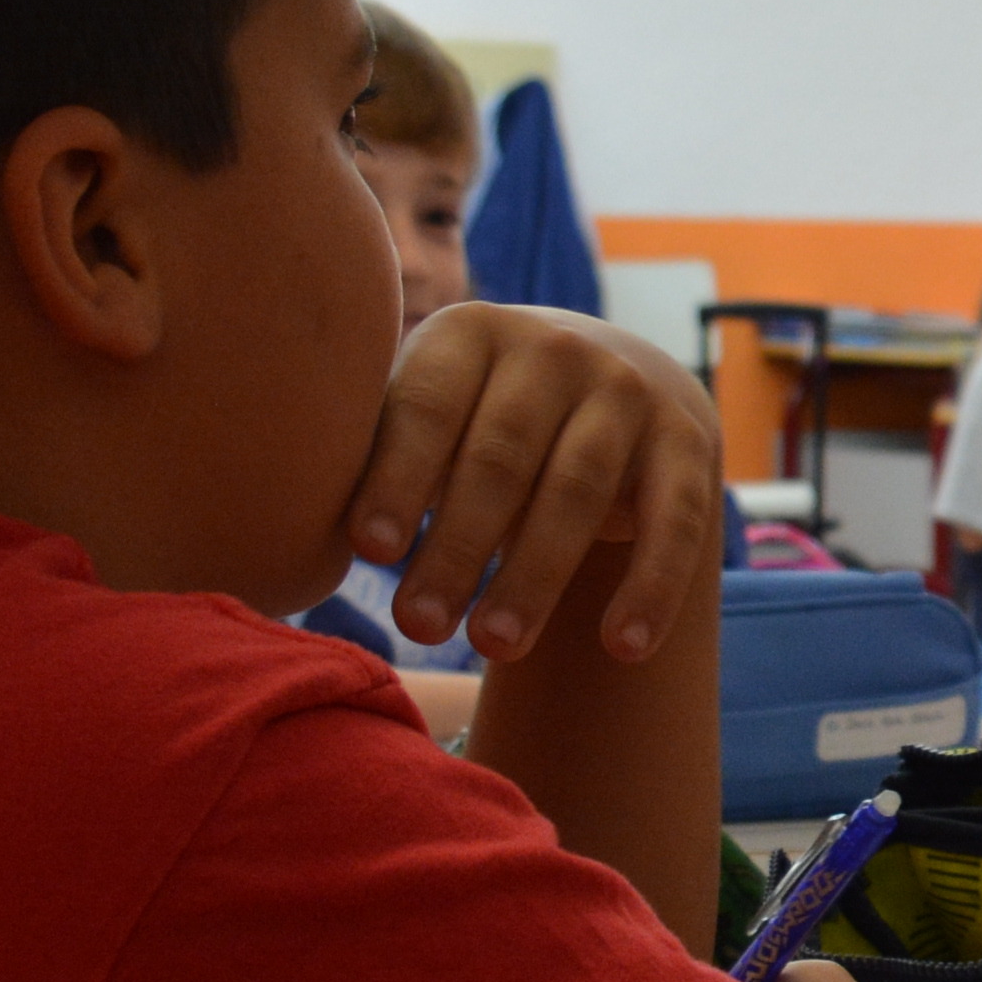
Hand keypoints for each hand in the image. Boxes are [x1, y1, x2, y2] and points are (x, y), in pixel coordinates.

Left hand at [347, 307, 721, 663]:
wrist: (611, 385)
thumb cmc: (479, 420)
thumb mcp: (431, 412)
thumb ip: (381, 454)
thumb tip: (295, 535)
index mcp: (470, 333)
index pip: (429, 406)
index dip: (397, 478)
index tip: (366, 553)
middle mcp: (555, 348)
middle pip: (500, 458)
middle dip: (456, 548)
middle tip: (417, 627)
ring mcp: (626, 389)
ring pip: (577, 492)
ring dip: (534, 576)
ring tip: (492, 646)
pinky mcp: (686, 439)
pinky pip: (676, 520)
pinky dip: (652, 587)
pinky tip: (623, 648)